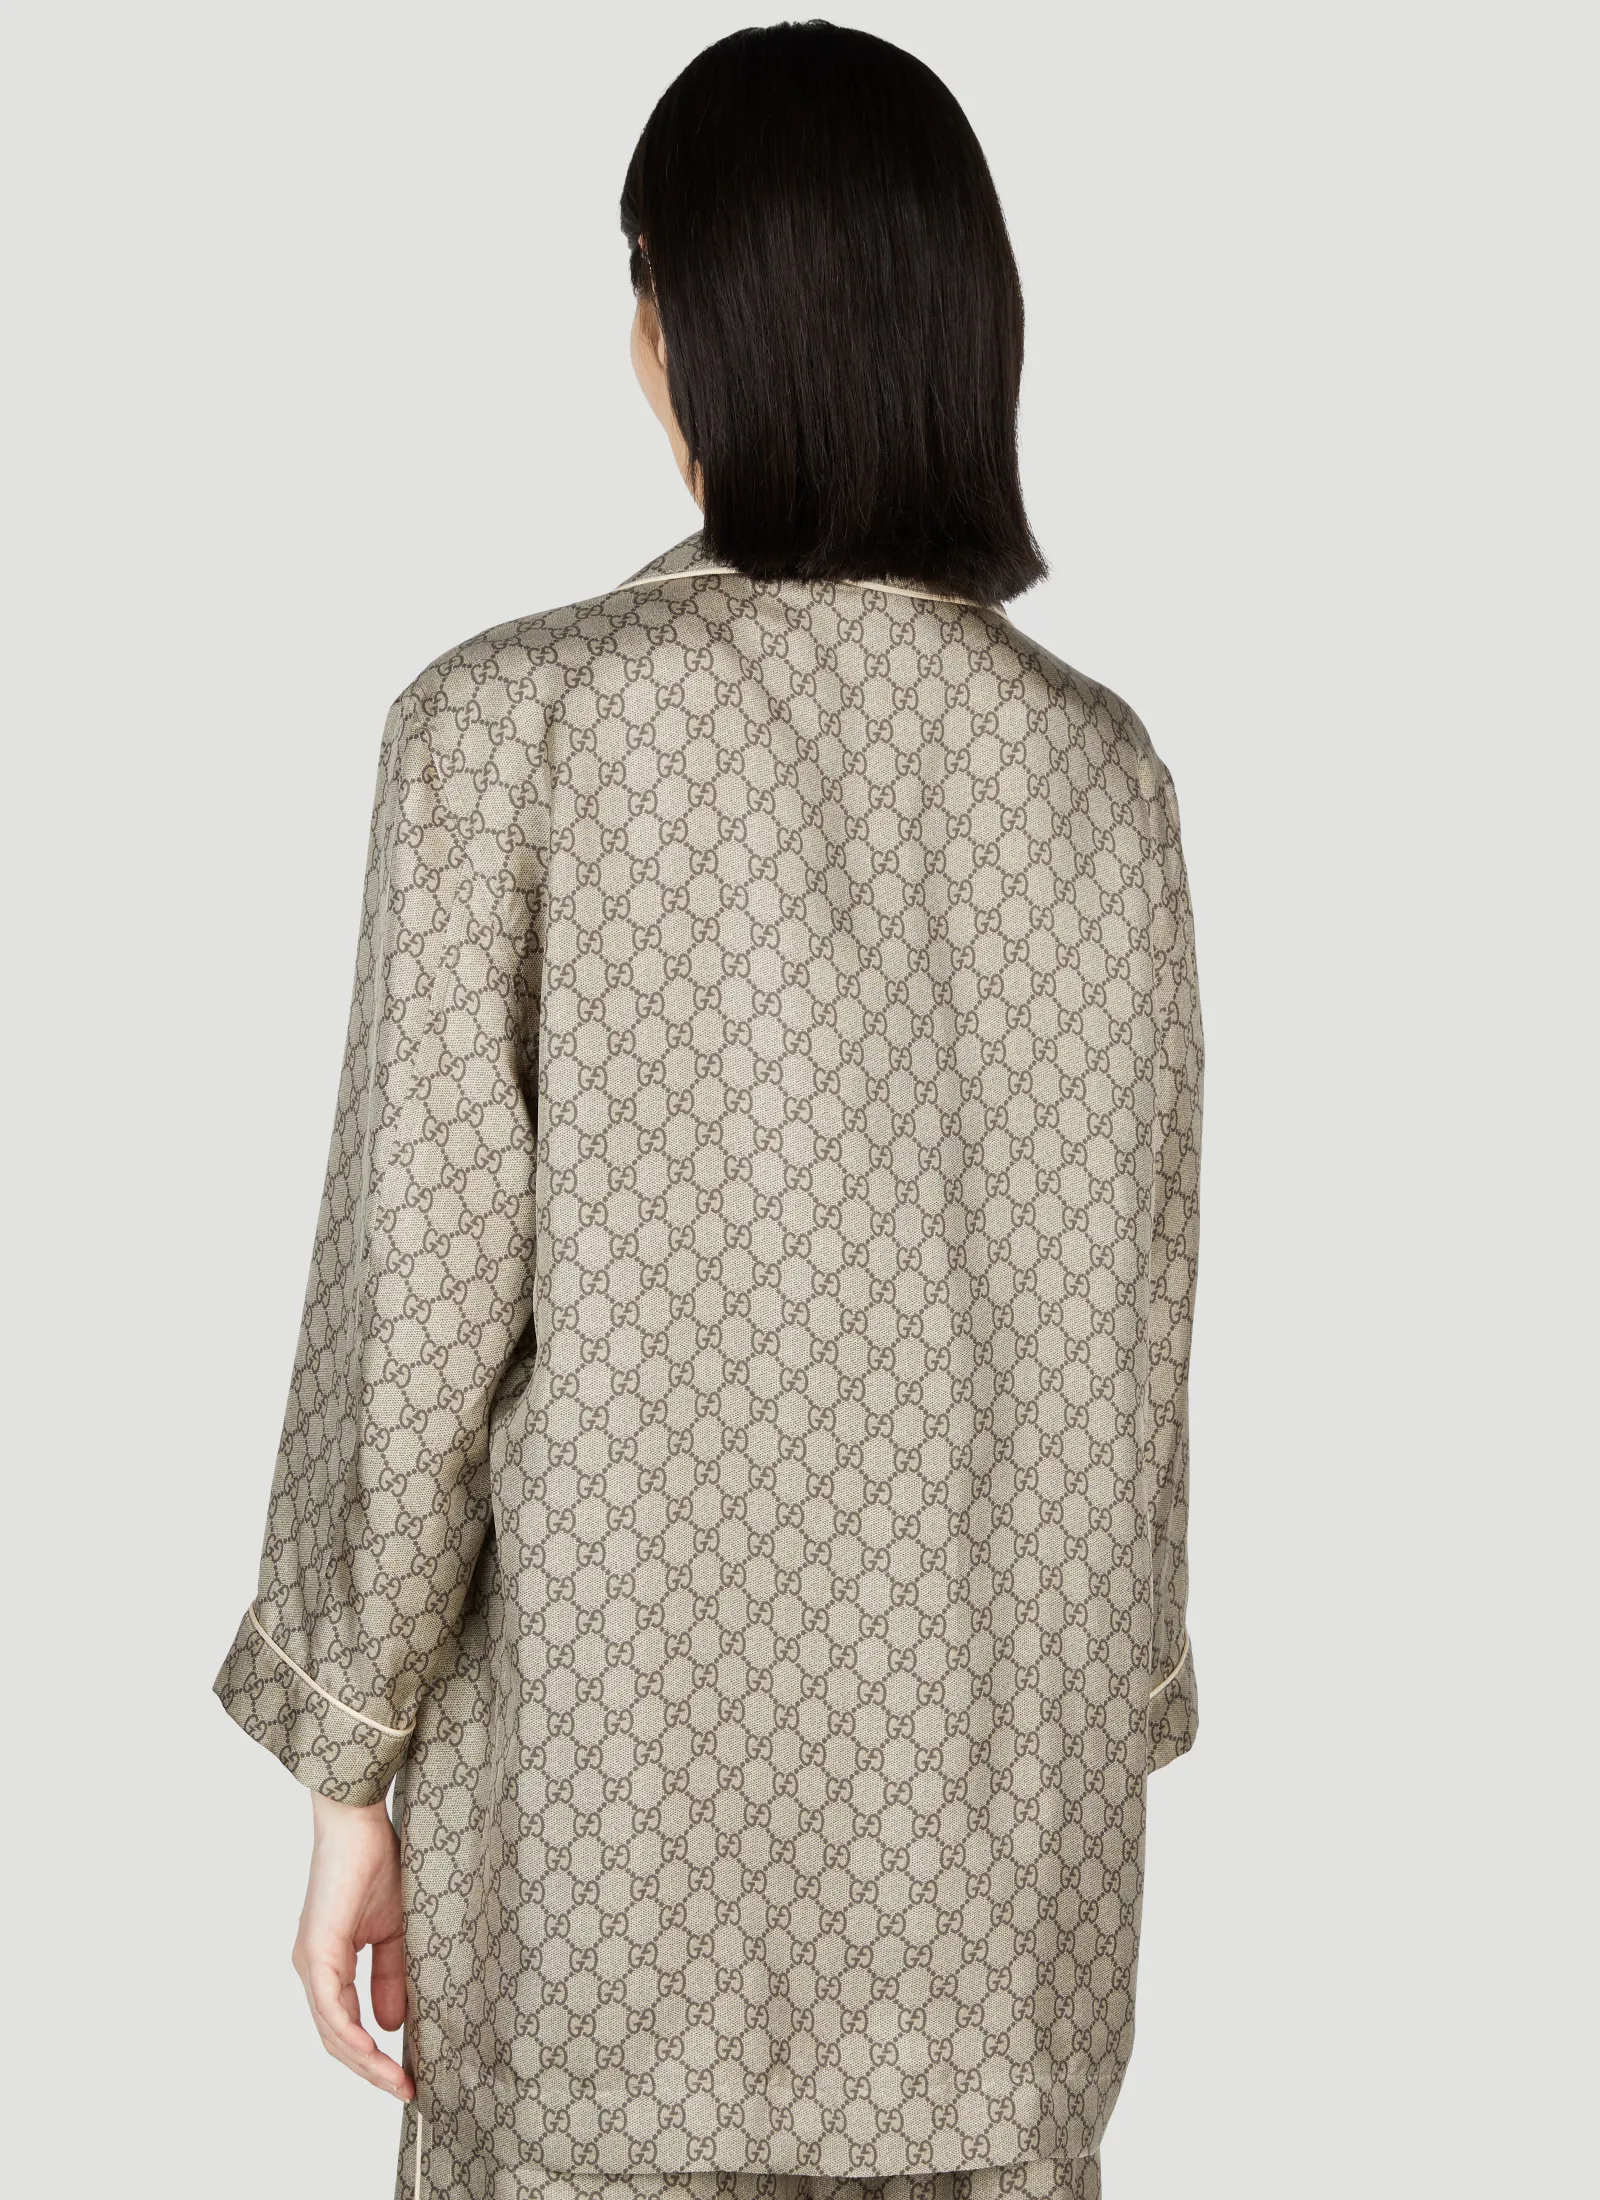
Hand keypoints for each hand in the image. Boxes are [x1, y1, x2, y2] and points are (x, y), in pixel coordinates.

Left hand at [291, 1790, 413, 2100]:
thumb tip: (392, 2027)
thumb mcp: (394, 1932)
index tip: (406, 2079)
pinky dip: (352, 2035)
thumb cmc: (377, 1864)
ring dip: (364, 2062)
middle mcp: (312, 1970)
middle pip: (335, 2040)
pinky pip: (330, 2008)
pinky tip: (375, 2051)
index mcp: (328, 1965)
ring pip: (331, 2031)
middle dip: (370, 2071)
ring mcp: (310, 1962)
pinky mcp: (317, 1951)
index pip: (345, 2027)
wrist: (360, 1821)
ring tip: (397, 2080)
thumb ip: (389, 1978)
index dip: (373, 2058)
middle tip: (404, 2090)